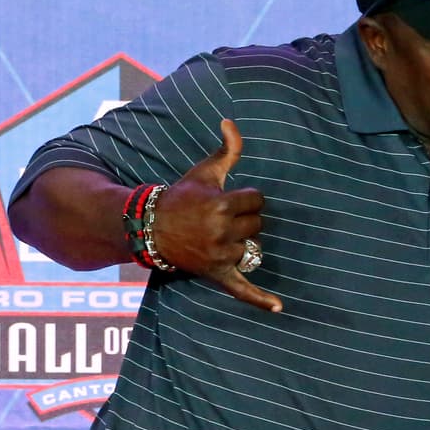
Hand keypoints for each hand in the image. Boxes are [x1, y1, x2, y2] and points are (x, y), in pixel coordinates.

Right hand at [151, 119, 282, 312]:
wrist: (150, 228)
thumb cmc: (182, 197)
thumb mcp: (204, 171)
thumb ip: (226, 150)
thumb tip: (230, 121)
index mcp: (222, 205)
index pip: (257, 200)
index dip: (245, 198)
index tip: (227, 200)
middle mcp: (222, 231)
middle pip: (258, 224)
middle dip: (244, 220)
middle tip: (220, 219)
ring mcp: (220, 255)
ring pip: (253, 247)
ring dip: (241, 242)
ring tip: (217, 236)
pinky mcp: (218, 274)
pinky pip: (243, 290)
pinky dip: (260, 299)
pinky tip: (279, 307)